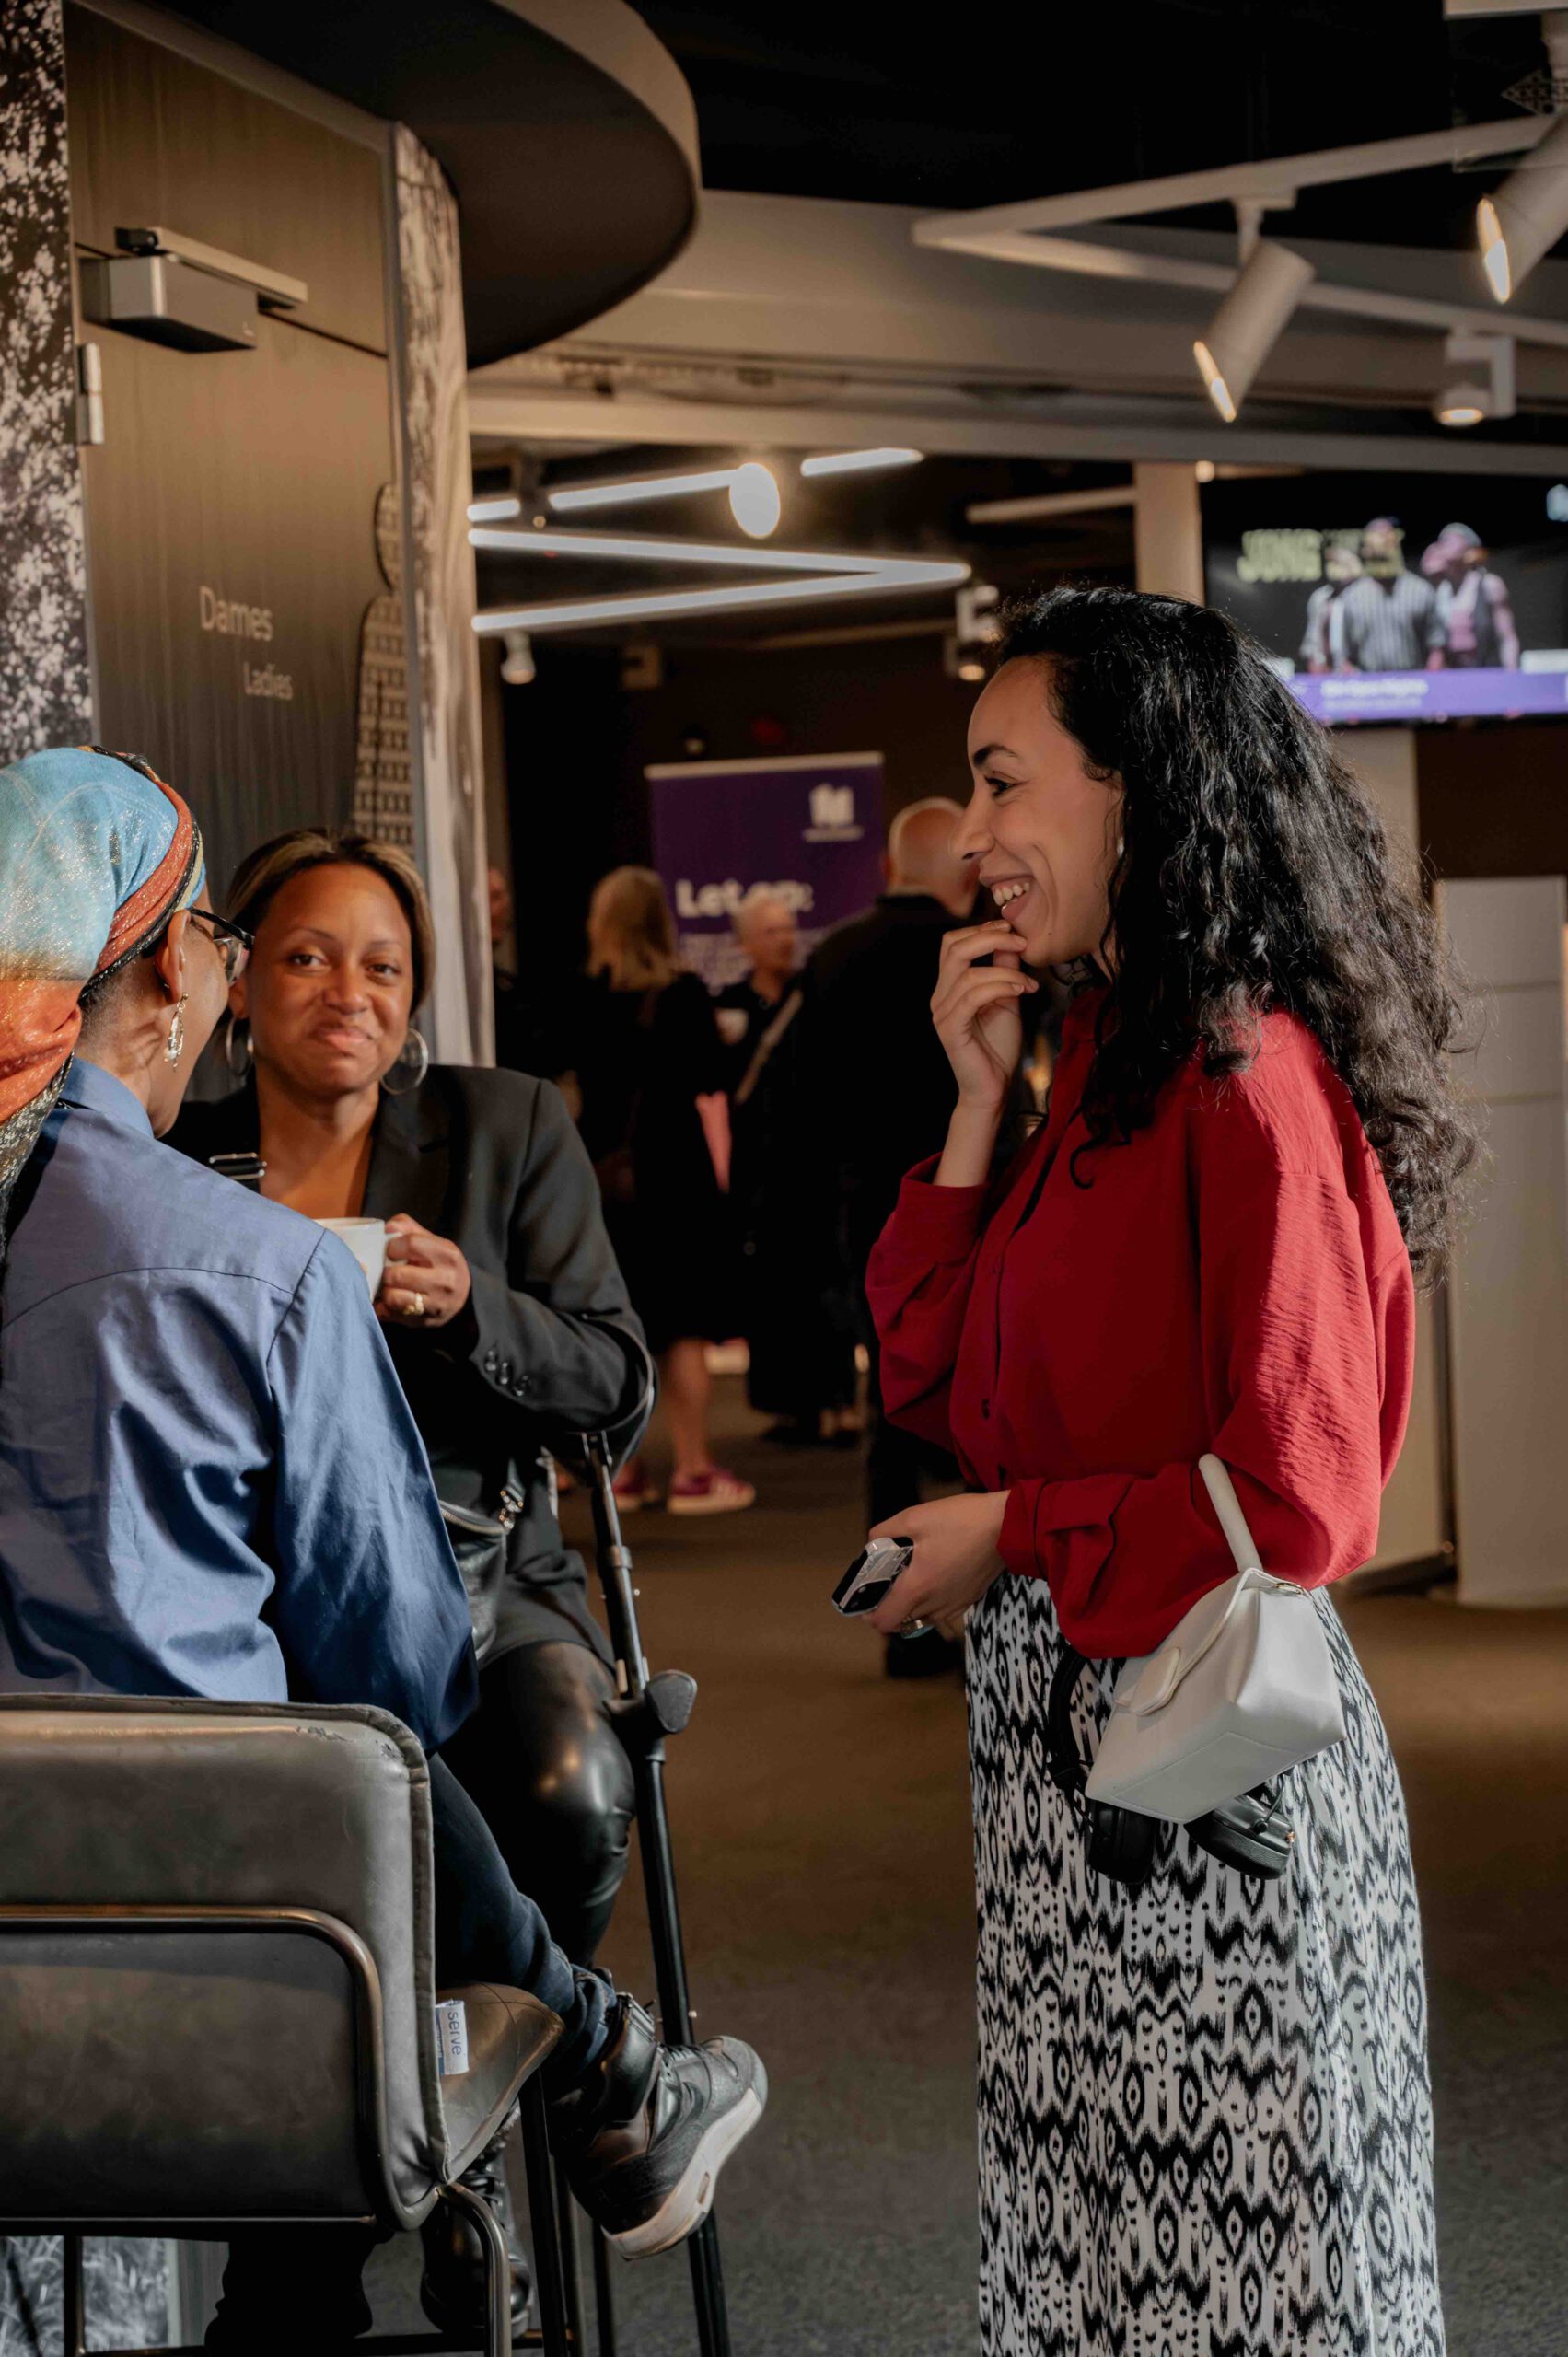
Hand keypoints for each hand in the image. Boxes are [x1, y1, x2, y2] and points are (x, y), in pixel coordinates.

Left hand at [377, 1214, 471, 1327]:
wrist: (464, 1297)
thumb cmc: (442, 1265)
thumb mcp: (433, 1242)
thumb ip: (409, 1229)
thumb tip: (387, 1228)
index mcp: (447, 1255)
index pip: (410, 1244)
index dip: (393, 1246)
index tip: (392, 1251)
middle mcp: (445, 1281)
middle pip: (397, 1274)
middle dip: (386, 1271)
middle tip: (388, 1270)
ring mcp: (435, 1305)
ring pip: (393, 1298)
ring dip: (385, 1291)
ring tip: (390, 1286)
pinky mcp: (423, 1322)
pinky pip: (390, 1315)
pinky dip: (383, 1307)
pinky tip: (389, 1301)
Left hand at [864, 1491, 1008, 1637]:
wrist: (1006, 1525)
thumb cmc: (960, 1520)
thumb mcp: (915, 1517)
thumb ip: (885, 1532)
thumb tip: (872, 1543)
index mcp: (917, 1587)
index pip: (885, 1621)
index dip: (870, 1614)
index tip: (867, 1598)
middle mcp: (935, 1604)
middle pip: (901, 1622)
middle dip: (889, 1606)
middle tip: (888, 1583)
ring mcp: (955, 1605)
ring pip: (923, 1619)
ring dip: (911, 1606)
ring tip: (911, 1579)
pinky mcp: (969, 1600)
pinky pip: (942, 1612)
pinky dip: (932, 1603)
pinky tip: (935, 1578)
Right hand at [931, 921, 1036, 1114]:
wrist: (993, 1088)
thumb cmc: (997, 1047)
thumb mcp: (1006, 999)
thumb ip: (1004, 970)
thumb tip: (1011, 940)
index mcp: (949, 986)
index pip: (953, 942)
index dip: (981, 929)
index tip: (1013, 930)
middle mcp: (940, 996)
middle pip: (953, 947)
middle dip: (990, 937)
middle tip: (1020, 942)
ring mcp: (942, 1013)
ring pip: (968, 973)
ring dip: (1006, 971)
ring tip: (1028, 983)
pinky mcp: (951, 1030)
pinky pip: (972, 997)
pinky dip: (1000, 987)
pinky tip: (1020, 991)